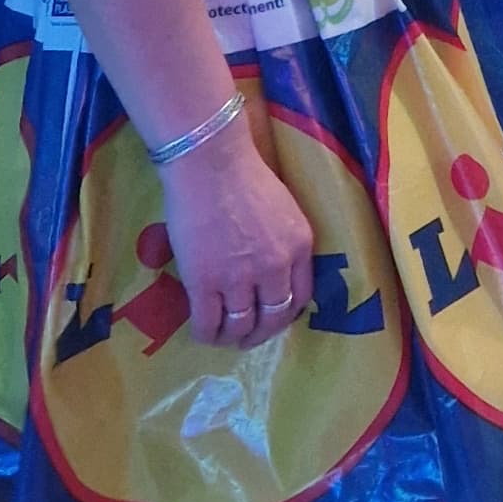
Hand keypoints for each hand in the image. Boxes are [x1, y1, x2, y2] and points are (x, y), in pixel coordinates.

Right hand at [161, 127, 317, 349]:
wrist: (210, 164)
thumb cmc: (243, 175)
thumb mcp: (284, 210)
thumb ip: (283, 240)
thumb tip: (271, 265)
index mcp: (299, 248)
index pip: (301, 298)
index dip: (284, 314)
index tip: (272, 318)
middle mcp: (276, 269)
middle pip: (273, 318)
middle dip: (260, 333)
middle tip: (246, 337)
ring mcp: (240, 278)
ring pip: (240, 325)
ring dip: (232, 337)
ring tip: (223, 337)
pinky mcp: (205, 283)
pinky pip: (208, 323)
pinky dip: (206, 333)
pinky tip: (202, 333)